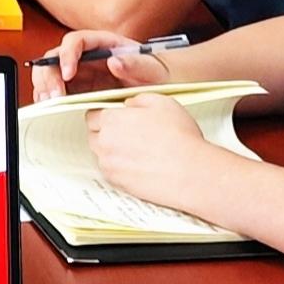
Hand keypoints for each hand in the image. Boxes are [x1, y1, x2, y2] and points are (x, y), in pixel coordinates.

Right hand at [41, 29, 177, 98]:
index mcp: (102, 43)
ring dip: (46, 86)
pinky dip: (50, 96)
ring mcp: (81, 71)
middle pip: (56, 56)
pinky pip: (57, 88)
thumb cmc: (155, 73)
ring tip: (48, 103)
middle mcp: (87, 55)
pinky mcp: (79, 87)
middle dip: (50, 75)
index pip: (76, 41)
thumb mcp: (150, 68)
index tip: (68, 73)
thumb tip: (114, 61)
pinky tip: (49, 106)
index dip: (68, 55)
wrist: (160, 85)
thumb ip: (135, 63)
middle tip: (54, 95)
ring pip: (52, 72)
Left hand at [82, 89, 221, 210]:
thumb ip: (138, 99)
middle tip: (130, 133)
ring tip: (138, 150)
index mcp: (111, 120)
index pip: (93, 115)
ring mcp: (109, 165)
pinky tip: (140, 164)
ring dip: (113, 151)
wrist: (190, 173)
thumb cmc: (179, 138)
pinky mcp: (117, 183)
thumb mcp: (162, 102)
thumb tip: (128, 104)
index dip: (107, 114)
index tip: (117, 117)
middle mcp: (104, 143)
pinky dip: (121, 168)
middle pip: (94, 135)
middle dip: (107, 132)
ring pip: (103, 154)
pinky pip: (112, 172)